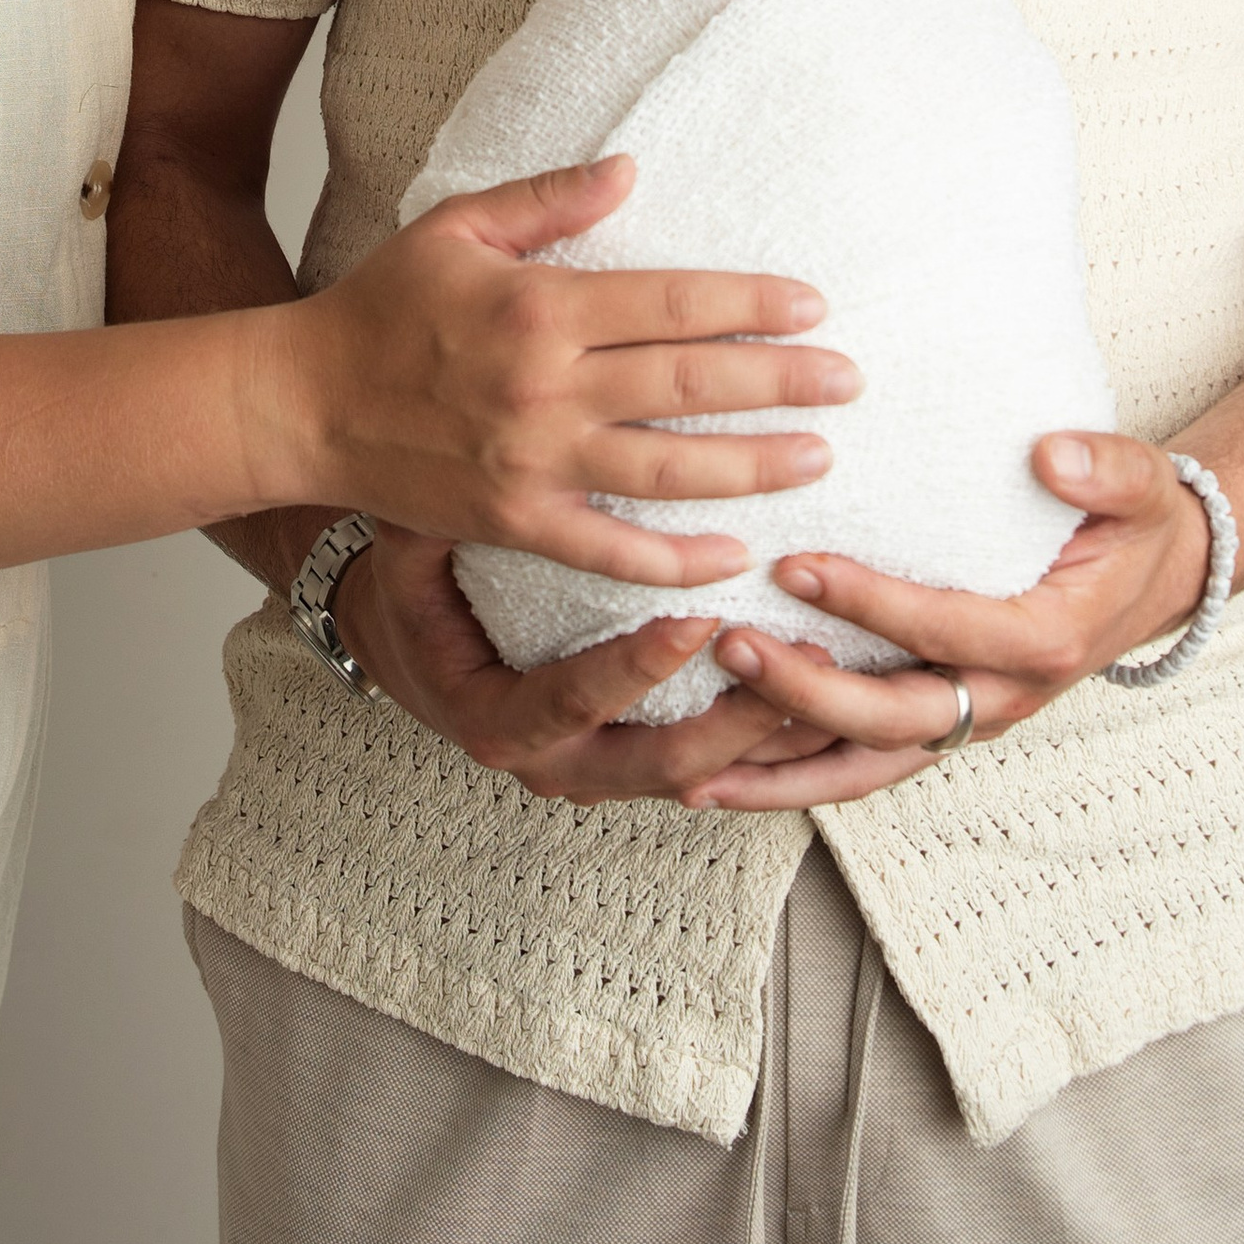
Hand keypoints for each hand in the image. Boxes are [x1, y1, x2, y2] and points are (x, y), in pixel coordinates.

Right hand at [289, 154, 861, 585]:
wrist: (305, 402)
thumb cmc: (383, 305)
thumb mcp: (458, 226)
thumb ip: (549, 200)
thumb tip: (631, 168)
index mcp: (540, 307)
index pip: (672, 305)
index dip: (750, 305)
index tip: (811, 307)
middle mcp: (546, 388)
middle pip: (689, 386)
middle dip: (781, 383)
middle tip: (849, 381)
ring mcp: (534, 463)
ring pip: (668, 470)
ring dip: (753, 466)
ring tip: (818, 456)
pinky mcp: (517, 521)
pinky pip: (611, 550)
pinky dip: (676, 560)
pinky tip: (735, 553)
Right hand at [332, 522, 796, 806]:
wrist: (415, 651)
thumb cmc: (416, 591)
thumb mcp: (409, 555)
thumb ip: (432, 520)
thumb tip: (450, 466)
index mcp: (496, 722)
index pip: (572, 701)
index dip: (634, 667)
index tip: (700, 619)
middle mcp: (555, 764)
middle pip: (659, 767)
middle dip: (736, 724)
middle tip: (799, 666)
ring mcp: (604, 774)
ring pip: (702, 777)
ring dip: (770, 735)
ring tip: (834, 675)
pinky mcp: (641, 763)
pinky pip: (714, 768)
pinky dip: (770, 740)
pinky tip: (828, 690)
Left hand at [679, 431, 1217, 807]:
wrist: (1152, 577)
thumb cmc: (1132, 522)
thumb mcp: (1139, 483)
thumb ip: (1104, 467)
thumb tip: (1051, 454)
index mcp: (1044, 638)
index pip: (944, 628)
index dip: (870, 604)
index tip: (795, 568)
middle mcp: (1003, 697)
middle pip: (895, 718)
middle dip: (807, 691)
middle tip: (729, 646)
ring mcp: (968, 719)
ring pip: (869, 765)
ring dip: (784, 765)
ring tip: (694, 764)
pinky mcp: (939, 725)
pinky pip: (862, 765)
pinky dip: (794, 777)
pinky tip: (719, 779)